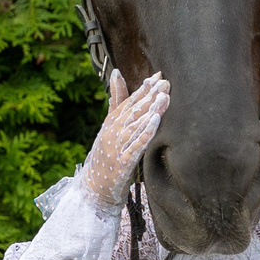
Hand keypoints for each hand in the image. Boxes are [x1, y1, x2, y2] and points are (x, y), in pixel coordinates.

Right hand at [84, 70, 169, 206]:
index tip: (158, 76)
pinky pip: (136, 146)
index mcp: (112, 122)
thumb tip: (116, 72)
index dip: (144, 88)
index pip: (130, 101)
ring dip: (151, 111)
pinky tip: (155, 122)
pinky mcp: (122, 162)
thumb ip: (116, 100)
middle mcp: (114, 131)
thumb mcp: (110, 125)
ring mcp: (117, 146)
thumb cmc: (106, 154)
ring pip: (136, 125)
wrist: (94, 187)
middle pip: (134, 111)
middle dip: (150, 96)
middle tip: (165, 83)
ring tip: (164, 97)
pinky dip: (145, 133)